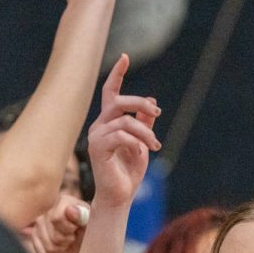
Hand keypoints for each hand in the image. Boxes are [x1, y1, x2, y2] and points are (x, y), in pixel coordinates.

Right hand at [28, 194, 89, 252]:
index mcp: (64, 200)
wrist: (82, 241)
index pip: (57, 218)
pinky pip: (43, 252)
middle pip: (53, 235)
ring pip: (49, 246)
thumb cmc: (89, 230)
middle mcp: (48, 208)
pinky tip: (59, 246)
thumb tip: (70, 210)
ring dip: (61, 247)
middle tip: (73, 236)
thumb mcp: (91, 223)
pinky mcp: (34, 235)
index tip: (76, 228)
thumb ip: (82, 215)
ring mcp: (38, 221)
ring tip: (67, 241)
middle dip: (66, 240)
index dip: (68, 228)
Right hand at [86, 54, 161, 207]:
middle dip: (139, 103)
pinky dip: (135, 142)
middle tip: (157, 112)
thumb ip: (145, 123)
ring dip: (144, 132)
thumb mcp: (143, 143)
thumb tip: (152, 101)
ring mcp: (96, 137)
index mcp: (109, 122)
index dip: (117, 74)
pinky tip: (142, 152)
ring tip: (155, 145)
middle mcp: (100, 126)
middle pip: (118, 102)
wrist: (120, 195)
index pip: (110, 93)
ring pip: (124, 121)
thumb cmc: (129, 171)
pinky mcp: (97, 149)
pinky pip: (120, 136)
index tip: (125, 57)